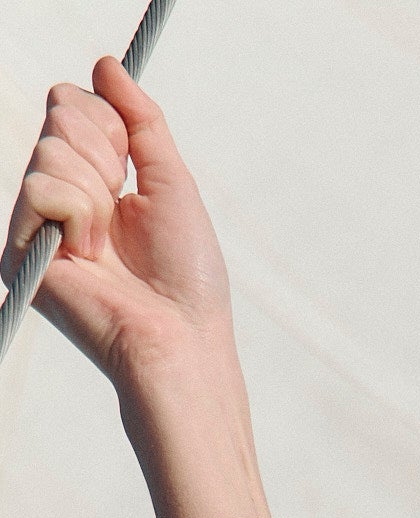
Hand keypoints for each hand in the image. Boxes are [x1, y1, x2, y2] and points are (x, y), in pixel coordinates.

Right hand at [3, 60, 231, 389]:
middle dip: (105, 156)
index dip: (110, 126)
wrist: (179, 337)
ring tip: (108, 245)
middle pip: (58, 112)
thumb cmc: (186, 274)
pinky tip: (89, 257)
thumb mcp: (171, 180)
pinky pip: (40, 187)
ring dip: (97, 196)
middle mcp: (57, 193)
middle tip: (122, 213)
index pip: (71, 101)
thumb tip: (107, 64)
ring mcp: (35, 220)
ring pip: (51, 149)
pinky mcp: (19, 248)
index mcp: (91, 176)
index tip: (132, 172)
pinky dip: (79, 217)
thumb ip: (142, 119)